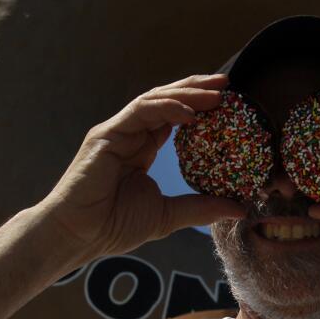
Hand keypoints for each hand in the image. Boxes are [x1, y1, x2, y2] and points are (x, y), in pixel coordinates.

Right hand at [38, 74, 244, 261]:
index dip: (200, 106)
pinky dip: (167, 108)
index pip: (174, 117)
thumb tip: (240, 208)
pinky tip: (191, 112)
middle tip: (227, 84)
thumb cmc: (114, 226)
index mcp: (141, 148)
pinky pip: (141, 111)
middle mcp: (130, 134)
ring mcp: (118, 131)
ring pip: (156, 100)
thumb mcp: (168, 215)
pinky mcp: (107, 133)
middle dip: (197, 89)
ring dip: (187, 93)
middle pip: (167, 100)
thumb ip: (201, 207)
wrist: (80, 234)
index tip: (230, 103)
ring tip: (217, 93)